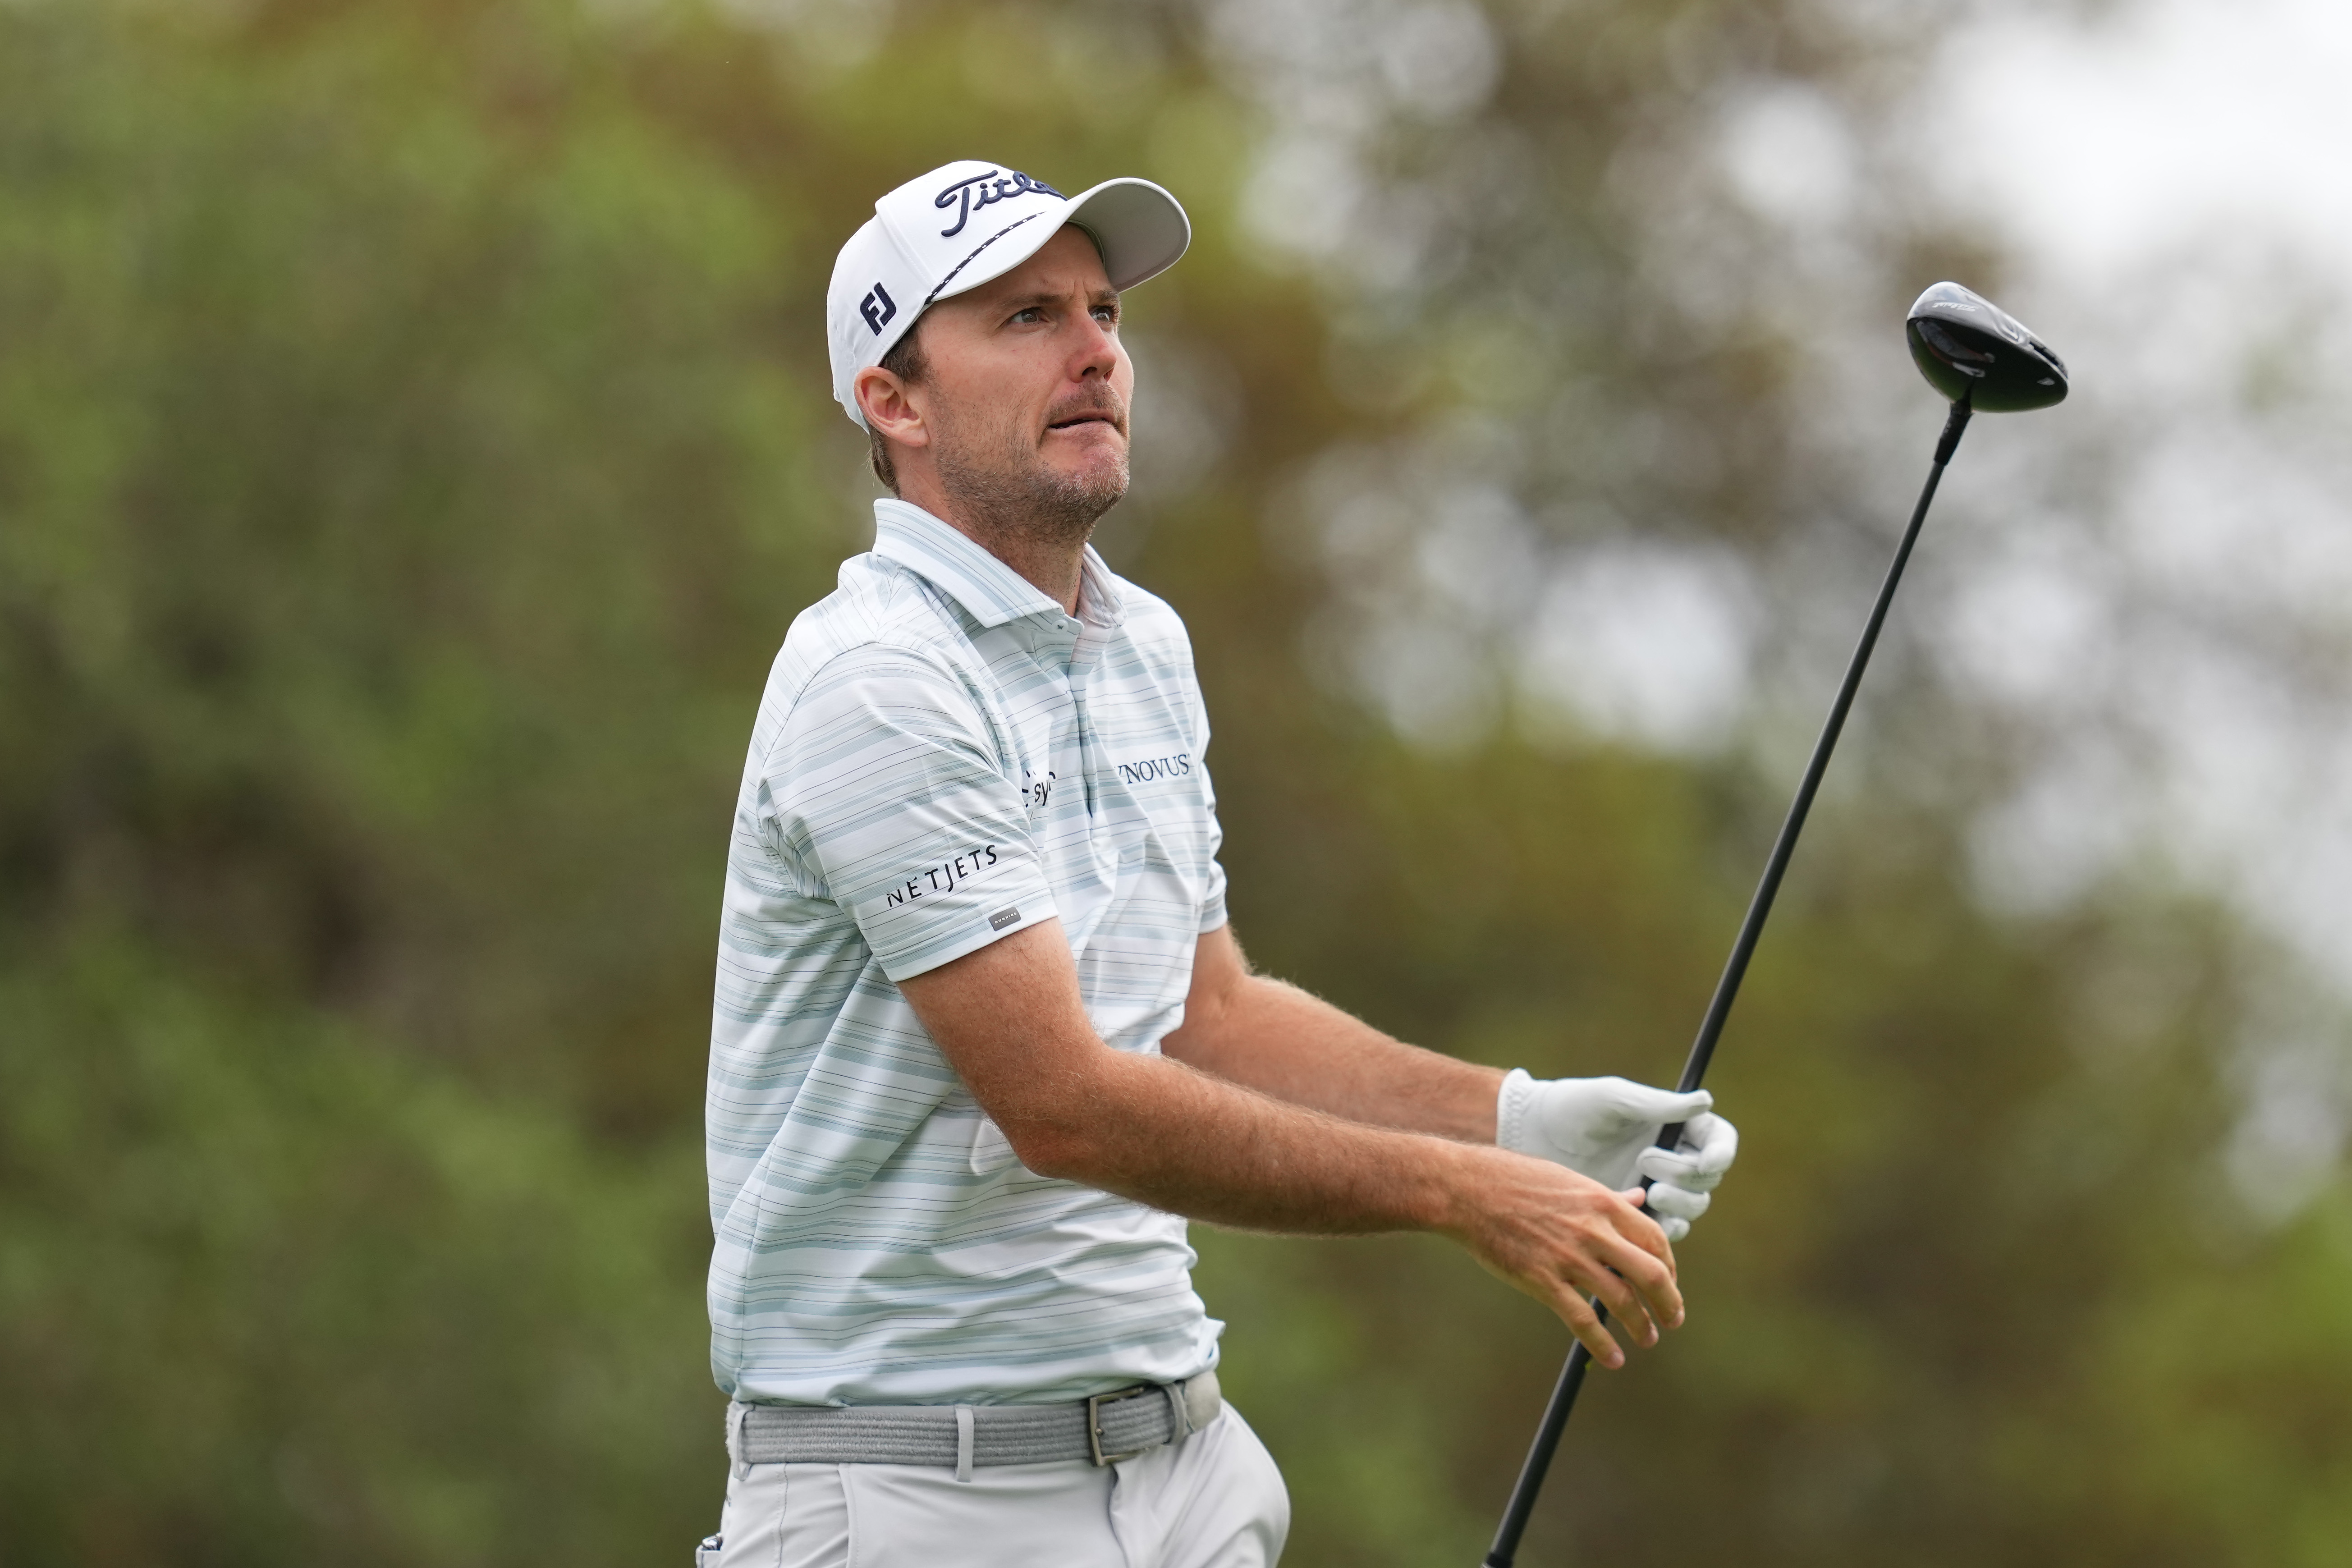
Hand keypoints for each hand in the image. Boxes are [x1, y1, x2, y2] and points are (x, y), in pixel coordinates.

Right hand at [1447, 1147, 1682, 1368]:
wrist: (1466, 1190)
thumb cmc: (1514, 1179)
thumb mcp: (1568, 1181)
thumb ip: (1607, 1196)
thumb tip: (1637, 1199)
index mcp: (1602, 1203)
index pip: (1656, 1240)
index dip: (1670, 1266)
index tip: (1669, 1282)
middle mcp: (1593, 1231)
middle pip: (1652, 1274)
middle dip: (1669, 1303)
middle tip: (1672, 1319)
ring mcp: (1569, 1257)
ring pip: (1622, 1301)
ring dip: (1642, 1326)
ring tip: (1647, 1339)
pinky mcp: (1542, 1280)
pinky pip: (1582, 1320)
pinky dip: (1603, 1344)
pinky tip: (1614, 1358)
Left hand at [1496, 1070, 1738, 1241]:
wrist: (1531, 1138)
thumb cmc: (1573, 1108)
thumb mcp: (1613, 1099)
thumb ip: (1657, 1105)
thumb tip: (1705, 1100)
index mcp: (1674, 1127)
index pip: (1718, 1141)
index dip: (1721, 1153)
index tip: (1708, 1161)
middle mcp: (1673, 1160)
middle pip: (1706, 1180)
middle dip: (1686, 1176)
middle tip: (1647, 1162)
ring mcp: (1656, 1190)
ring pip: (1690, 1209)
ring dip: (1678, 1206)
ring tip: (1650, 1193)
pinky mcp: (1635, 1218)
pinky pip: (1662, 1234)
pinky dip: (1659, 1233)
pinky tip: (1639, 1219)